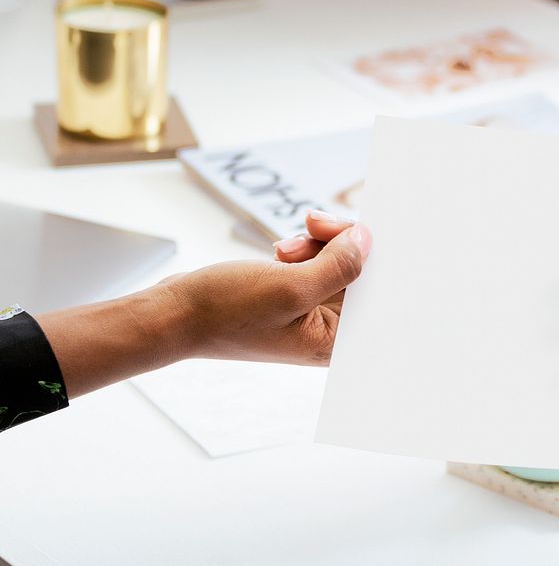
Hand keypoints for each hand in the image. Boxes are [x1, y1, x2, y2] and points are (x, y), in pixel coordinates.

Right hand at [164, 211, 369, 364]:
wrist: (174, 314)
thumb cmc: (225, 312)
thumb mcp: (290, 287)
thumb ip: (338, 266)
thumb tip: (366, 241)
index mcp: (336, 341)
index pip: (377, 294)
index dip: (376, 258)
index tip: (369, 228)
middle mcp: (330, 330)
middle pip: (360, 273)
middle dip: (338, 244)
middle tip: (313, 224)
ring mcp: (311, 312)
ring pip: (338, 261)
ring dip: (316, 244)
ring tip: (281, 250)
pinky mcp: (294, 296)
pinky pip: (316, 263)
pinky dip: (303, 249)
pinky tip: (279, 252)